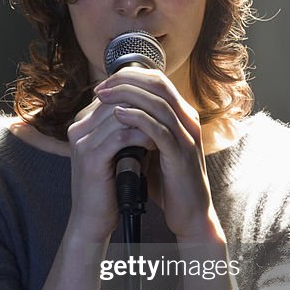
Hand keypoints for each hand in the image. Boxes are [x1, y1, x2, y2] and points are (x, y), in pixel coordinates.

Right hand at [66, 93, 156, 242]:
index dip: (141, 98)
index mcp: (83, 123)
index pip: (114, 95)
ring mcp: (82, 141)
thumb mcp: (117, 150)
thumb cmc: (109, 185)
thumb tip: (152, 107)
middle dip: (146, 106)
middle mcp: (78, 127)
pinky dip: (142, 137)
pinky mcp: (91, 157)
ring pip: (121, 114)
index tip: (164, 108)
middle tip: (169, 115)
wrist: (93, 220)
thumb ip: (126, 128)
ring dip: (147, 120)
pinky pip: (121, 136)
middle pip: (117, 99)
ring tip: (165, 129)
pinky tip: (156, 143)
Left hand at [93, 68, 223, 242]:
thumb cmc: (169, 180)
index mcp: (182, 115)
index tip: (103, 85)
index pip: (157, 81)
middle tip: (100, 88)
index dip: (129, 77)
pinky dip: (136, 119)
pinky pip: (158, 129)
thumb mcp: (153, 147)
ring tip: (102, 97)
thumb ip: (140, 129)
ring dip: (127, 95)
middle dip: (126, 81)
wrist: (189, 211)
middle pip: (158, 84)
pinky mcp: (181, 154)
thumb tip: (112, 113)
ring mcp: (186, 136)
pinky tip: (117, 116)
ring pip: (158, 102)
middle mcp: (188, 119)